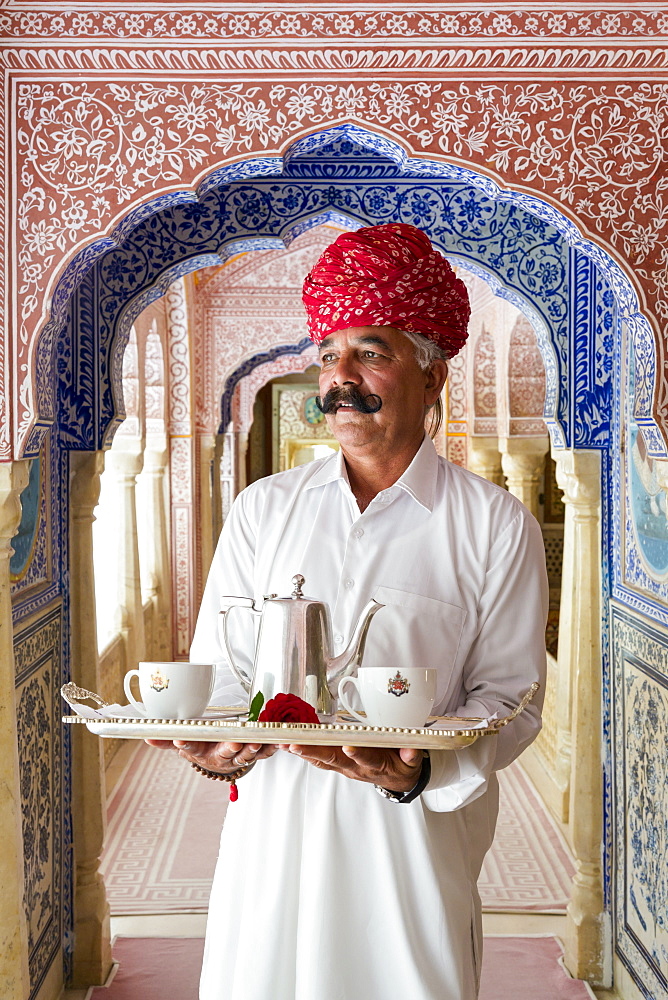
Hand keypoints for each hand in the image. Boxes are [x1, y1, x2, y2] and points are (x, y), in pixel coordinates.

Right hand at [145, 738, 276, 774]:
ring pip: (246, 755)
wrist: (220, 760)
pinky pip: (264, 753)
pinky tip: (276, 742)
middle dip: (229, 748)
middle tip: (232, 741)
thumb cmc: (203, 747)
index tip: (180, 740)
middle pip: (224, 753)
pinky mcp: (254, 754)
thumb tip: (147, 738)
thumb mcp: (186, 744)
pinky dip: (271, 748)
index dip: (185, 745)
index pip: (191, 748)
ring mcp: (238, 756)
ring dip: (252, 749)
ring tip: (256, 741)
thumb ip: (168, 740)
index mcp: (202, 752)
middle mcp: (220, 756)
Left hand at [280, 743, 424, 792]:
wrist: (399, 779)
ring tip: (285, 743)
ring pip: (324, 760)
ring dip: (304, 752)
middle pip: (335, 760)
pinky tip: (289, 746)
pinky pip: (320, 760)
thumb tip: (412, 751)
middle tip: (296, 745)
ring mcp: (346, 767)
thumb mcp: (413, 762)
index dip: (358, 754)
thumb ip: (412, 756)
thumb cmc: (402, 764)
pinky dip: (305, 753)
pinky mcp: (340, 765)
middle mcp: (357, 767)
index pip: (368, 759)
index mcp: (377, 764)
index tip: (348, 746)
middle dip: (315, 752)